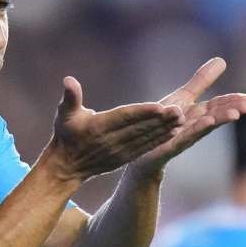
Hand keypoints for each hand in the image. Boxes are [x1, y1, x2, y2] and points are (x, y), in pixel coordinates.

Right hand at [44, 76, 185, 183]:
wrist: (67, 165)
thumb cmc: (65, 134)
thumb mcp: (63, 114)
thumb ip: (70, 97)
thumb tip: (68, 80)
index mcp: (99, 127)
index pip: (125, 117)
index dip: (143, 112)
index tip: (160, 106)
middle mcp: (112, 140)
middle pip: (140, 128)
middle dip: (161, 120)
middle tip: (180, 110)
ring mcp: (120, 151)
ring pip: (146, 137)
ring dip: (165, 129)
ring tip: (182, 119)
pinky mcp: (125, 158)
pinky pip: (145, 147)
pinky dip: (159, 140)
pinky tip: (173, 132)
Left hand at [132, 57, 245, 174]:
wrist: (142, 149)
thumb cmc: (165, 122)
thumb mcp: (183, 97)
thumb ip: (201, 81)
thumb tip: (222, 60)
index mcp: (198, 114)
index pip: (219, 106)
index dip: (233, 102)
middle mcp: (193, 126)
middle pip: (214, 116)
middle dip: (231, 110)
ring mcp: (182, 137)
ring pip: (203, 128)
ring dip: (219, 120)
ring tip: (234, 114)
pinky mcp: (168, 146)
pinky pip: (183, 138)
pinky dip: (196, 130)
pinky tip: (207, 122)